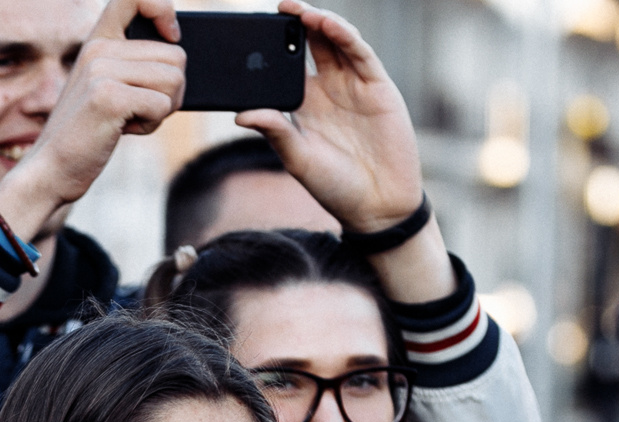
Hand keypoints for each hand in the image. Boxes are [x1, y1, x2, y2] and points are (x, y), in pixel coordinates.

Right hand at [0, 0, 183, 243]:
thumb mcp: (105, 88)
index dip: (162, 8)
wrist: (51, 171)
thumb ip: (133, 64)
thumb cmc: (86, 134)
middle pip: (176, 56)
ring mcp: (101, 71)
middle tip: (141, 108)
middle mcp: (98, 49)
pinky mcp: (108, 97)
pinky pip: (162, 105)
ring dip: (163, 109)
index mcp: (97, 41)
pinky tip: (124, 130)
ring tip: (129, 119)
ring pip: (174, 80)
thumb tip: (177, 51)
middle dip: (171, 90)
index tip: (172, 35)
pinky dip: (151, 125)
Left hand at [234, 3, 419, 234]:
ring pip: (334, 43)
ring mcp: (353, 85)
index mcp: (303, 106)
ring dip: (318, 23)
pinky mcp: (377, 85)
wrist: (378, 204)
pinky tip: (327, 24)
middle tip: (275, 7)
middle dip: (294, 25)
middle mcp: (328, 90)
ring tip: (298, 11)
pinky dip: (344, 36)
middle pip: (310, 46)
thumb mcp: (298, 159)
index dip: (272, 49)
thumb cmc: (335, 186)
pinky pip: (359, 53)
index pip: (285, 68)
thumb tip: (240, 114)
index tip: (251, 32)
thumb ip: (275, 132)